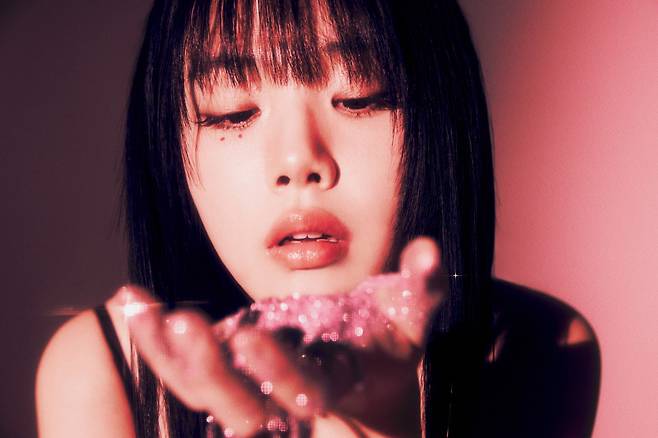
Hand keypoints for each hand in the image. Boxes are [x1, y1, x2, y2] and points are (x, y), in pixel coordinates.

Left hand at [117, 237, 444, 436]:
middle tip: (182, 325)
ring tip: (136, 308)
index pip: (302, 390)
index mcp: (334, 383)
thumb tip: (430, 249)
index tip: (246, 336)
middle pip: (242, 405)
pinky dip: (152, 335)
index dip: (276, 370)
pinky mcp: (225, 368)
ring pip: (201, 389)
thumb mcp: (410, 315)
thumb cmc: (387, 337)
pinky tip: (129, 300)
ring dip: (167, 352)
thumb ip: (421, 286)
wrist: (364, 367)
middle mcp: (286, 393)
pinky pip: (183, 363)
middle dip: (211, 372)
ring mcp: (251, 384)